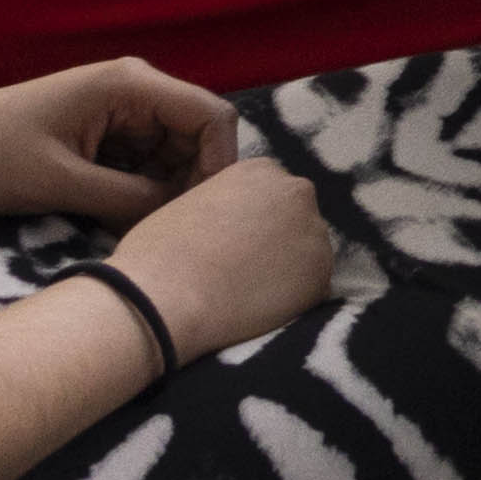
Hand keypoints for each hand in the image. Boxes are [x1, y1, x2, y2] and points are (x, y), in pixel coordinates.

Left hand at [0, 59, 245, 222]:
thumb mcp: (59, 183)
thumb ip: (126, 198)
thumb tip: (180, 219)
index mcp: (130, 85)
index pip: (211, 117)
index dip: (218, 167)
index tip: (197, 217)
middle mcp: (135, 90)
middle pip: (197, 138)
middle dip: (189, 185)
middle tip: (162, 232)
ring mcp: (121, 112)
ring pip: (173, 155)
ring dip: (163, 193)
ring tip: (132, 228)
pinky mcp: (106, 133)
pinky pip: (146, 164)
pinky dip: (140, 192)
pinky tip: (116, 218)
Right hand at [114, 148, 352, 358]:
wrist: (166, 296)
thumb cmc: (159, 252)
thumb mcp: (189, 203)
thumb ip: (225, 203)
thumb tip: (232, 223)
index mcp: (261, 169)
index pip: (272, 194)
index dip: (254, 222)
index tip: (234, 243)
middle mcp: (297, 193)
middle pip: (295, 219)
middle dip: (277, 241)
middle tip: (242, 269)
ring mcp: (315, 234)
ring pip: (306, 255)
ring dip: (286, 271)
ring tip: (245, 292)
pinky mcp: (321, 277)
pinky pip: (310, 290)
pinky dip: (292, 302)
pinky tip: (258, 310)